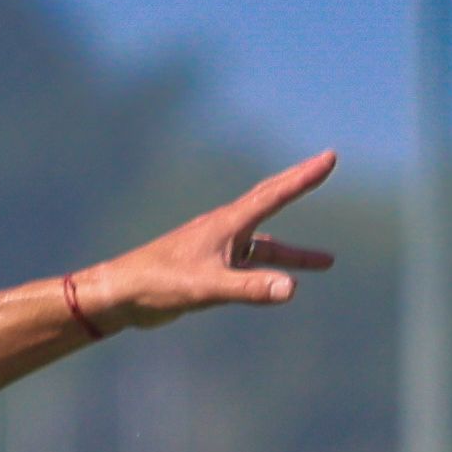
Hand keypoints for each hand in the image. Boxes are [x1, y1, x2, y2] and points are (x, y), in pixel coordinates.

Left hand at [71, 154, 338, 335]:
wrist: (121, 294)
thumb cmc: (159, 284)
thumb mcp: (209, 288)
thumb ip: (250, 289)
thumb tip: (292, 289)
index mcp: (227, 225)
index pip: (275, 194)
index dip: (304, 177)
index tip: (330, 157)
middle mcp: (225, 230)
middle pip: (270, 201)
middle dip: (299, 184)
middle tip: (326, 165)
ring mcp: (218, 248)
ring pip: (265, 246)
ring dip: (294, 253)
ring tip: (328, 261)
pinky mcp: (209, 268)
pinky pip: (249, 265)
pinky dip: (269, 271)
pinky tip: (280, 285)